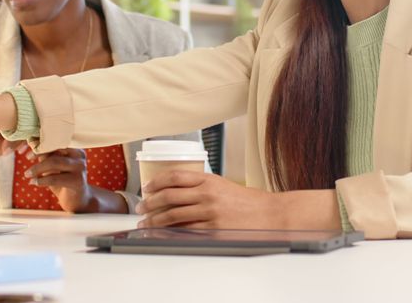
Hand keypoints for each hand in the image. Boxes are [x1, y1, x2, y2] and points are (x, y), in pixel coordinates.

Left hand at [23, 148, 94, 212]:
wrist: (77, 200)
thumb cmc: (63, 182)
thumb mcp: (53, 166)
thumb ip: (46, 156)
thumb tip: (30, 145)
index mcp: (74, 148)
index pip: (56, 140)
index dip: (40, 143)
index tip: (26, 148)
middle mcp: (79, 156)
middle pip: (54, 149)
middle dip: (37, 153)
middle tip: (27, 158)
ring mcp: (80, 168)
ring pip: (53, 162)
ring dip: (37, 168)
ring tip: (27, 174)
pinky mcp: (77, 181)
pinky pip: (54, 178)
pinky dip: (41, 180)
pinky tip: (33, 182)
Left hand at [135, 171, 281, 228]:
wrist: (270, 214)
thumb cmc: (248, 201)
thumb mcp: (223, 185)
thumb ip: (201, 187)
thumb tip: (175, 193)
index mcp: (209, 179)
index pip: (175, 176)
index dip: (156, 182)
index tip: (147, 188)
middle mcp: (207, 194)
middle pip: (169, 196)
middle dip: (150, 203)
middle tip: (141, 208)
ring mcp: (210, 212)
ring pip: (173, 215)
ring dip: (156, 220)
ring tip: (147, 223)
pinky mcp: (213, 229)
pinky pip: (186, 230)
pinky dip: (171, 232)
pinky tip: (164, 234)